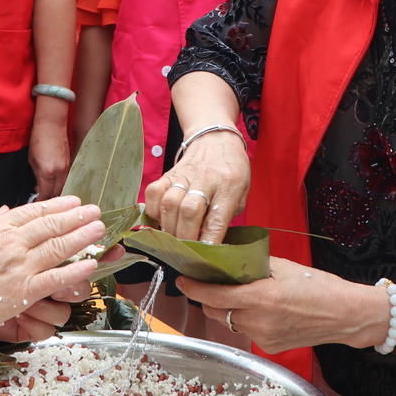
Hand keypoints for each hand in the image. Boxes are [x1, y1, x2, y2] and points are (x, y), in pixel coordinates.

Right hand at [0, 196, 105, 338]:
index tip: (74, 202)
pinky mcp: (23, 292)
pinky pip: (55, 279)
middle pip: (52, 225)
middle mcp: (12, 243)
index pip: (36, 211)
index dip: (59, 205)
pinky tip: (90, 263)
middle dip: (78, 217)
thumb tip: (7, 212)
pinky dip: (75, 270)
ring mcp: (19, 267)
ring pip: (59, 247)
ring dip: (83, 237)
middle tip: (95, 211)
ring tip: (99, 230)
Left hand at [28, 117, 69, 199]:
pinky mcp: (71, 164)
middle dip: (50, 201)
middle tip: (44, 206)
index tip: (37, 206)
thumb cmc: (39, 139)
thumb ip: (36, 177)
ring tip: (51, 198)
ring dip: (58, 194)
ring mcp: (68, 168)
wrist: (52, 125)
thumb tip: (38, 188)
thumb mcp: (32, 160)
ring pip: (64, 188)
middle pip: (57, 195)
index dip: (41, 202)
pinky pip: (68, 180)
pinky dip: (62, 185)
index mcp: (47, 172)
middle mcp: (60, 172)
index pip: (46, 195)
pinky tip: (57, 186)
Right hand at [142, 128, 249, 243]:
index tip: (204, 257)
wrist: (215, 139)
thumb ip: (226, 217)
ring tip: (173, 238)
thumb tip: (207, 243)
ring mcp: (184, 174)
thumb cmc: (231, 170)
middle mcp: (205, 178)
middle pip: (189, 210)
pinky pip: (154, 192)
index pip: (217, 217)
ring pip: (170, 203)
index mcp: (229, 184)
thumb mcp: (241, 193)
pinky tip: (161, 219)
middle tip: (186, 251)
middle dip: (185, 237)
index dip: (209, 240)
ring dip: (169, 227)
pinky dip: (154, 210)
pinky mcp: (168, 173)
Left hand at [177, 257, 389, 353]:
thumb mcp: (284, 267)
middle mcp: (258, 322)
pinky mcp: (270, 348)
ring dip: (227, 309)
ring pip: (230, 322)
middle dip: (209, 298)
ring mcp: (263, 338)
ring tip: (240, 295)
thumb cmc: (318, 286)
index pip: (214, 295)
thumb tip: (227, 258)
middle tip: (211, 283)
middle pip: (216, 311)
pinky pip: (246, 332)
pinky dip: (245, 320)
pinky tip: (261, 310)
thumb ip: (253, 265)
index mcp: (260, 298)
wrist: (346, 315)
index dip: (194, 288)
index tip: (183, 280)